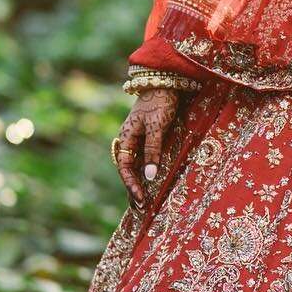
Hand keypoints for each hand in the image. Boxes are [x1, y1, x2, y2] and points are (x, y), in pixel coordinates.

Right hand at [114, 87, 178, 210]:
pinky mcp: (150, 137)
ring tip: (144, 201)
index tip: (141, 198)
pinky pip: (145, 159)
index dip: (132, 184)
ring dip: (139, 183)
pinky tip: (152, 183)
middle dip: (133, 189)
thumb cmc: (160, 102)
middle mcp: (130, 141)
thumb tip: (149, 176)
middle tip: (140, 209)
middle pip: (128, 170)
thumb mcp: (156, 126)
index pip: (125, 167)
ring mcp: (139, 139)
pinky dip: (147, 173)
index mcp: (126, 138)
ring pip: (136, 166)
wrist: (166, 82)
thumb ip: (152, 150)